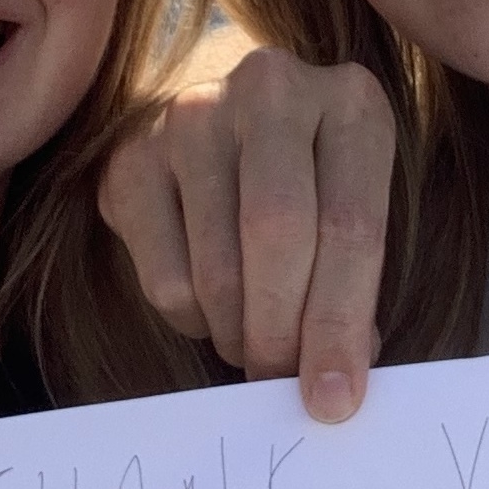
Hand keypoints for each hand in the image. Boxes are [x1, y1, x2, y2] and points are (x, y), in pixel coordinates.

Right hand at [99, 45, 395, 421]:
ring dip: (238, 335)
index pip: (351, 226)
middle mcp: (270, 89)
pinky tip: (213, 303)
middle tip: (282, 381)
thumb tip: (333, 386)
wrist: (235, 122)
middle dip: (281, 335)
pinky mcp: (131, 156)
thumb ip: (357, 284)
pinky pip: (164, 278)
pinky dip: (193, 320)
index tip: (335, 399)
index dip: (341, 323)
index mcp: (351, 101)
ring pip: (215, 268)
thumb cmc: (316, 182)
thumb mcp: (356, 208)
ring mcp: (192, 114)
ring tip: (254, 343)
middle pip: (276, 236)